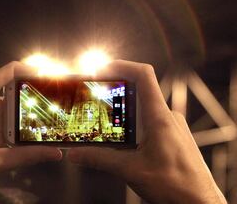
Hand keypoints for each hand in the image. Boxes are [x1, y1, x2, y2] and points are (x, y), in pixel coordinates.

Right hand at [68, 60, 225, 203]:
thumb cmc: (176, 187)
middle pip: (140, 90)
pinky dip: (135, 123)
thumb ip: (100, 159)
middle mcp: (168, 117)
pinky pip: (152, 121)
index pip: (143, 75)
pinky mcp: (174, 137)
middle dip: (117, 91)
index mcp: (159, 117)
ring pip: (145, 108)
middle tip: (96, 97)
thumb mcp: (131, 170)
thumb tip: (76, 153)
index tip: (102, 67)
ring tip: (107, 120)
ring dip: (125, 110)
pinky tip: (125, 138)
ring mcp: (173, 126)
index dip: (122, 65)